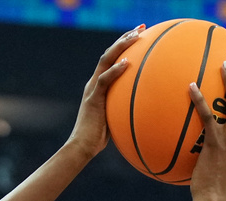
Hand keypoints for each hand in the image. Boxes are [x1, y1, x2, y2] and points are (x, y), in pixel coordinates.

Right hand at [65, 26, 144, 158]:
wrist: (82, 146)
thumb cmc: (99, 137)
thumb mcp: (115, 117)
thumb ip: (124, 107)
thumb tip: (142, 107)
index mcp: (98, 86)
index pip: (111, 60)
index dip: (123, 46)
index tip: (138, 36)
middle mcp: (94, 83)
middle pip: (109, 54)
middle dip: (124, 39)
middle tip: (140, 28)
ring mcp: (92, 89)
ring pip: (105, 60)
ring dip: (121, 47)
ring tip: (136, 37)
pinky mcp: (93, 98)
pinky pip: (104, 80)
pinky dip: (115, 70)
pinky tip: (127, 63)